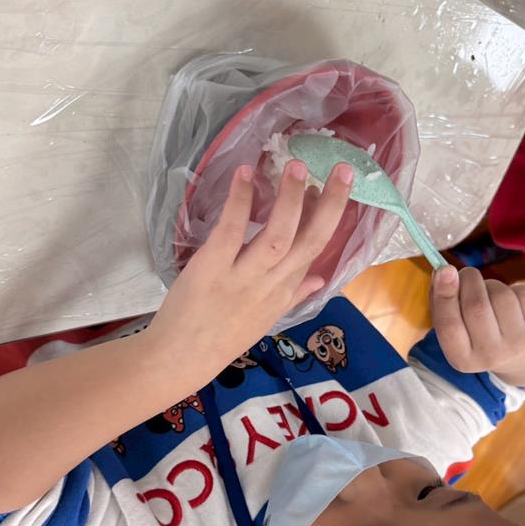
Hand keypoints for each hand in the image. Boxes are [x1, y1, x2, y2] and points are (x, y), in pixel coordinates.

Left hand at [145, 160, 352, 381]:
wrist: (181, 359)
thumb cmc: (221, 337)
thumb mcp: (265, 319)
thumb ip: (294, 295)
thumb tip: (321, 278)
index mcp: (285, 293)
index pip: (316, 250)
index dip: (329, 217)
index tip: (335, 187)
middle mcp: (271, 284)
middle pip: (310, 242)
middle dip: (331, 206)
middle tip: (343, 170)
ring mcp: (243, 277)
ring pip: (277, 235)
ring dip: (290, 199)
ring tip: (297, 166)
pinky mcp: (212, 268)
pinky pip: (232, 230)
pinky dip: (240, 201)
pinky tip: (245, 174)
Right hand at [432, 266, 524, 383]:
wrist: (517, 353)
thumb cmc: (475, 330)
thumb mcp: (454, 323)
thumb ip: (441, 299)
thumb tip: (443, 272)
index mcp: (461, 359)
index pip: (449, 326)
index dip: (445, 295)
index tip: (444, 269)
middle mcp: (490, 357)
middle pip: (476, 307)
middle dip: (469, 280)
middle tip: (466, 274)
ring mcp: (518, 345)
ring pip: (501, 296)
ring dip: (492, 285)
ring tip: (490, 295)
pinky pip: (524, 294)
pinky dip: (514, 289)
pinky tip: (512, 302)